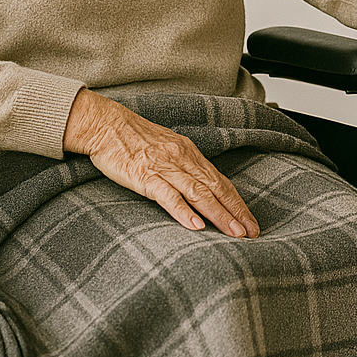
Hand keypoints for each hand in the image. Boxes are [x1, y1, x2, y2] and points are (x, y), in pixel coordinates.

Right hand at [63, 87, 259, 237]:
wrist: (105, 124)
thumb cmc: (132, 138)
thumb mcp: (166, 148)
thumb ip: (183, 166)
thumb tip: (201, 186)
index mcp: (189, 153)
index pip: (220, 181)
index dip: (237, 202)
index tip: (250, 221)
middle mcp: (182, 159)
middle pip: (215, 188)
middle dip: (236, 212)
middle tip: (251, 233)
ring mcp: (165, 167)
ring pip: (199, 193)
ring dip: (219, 214)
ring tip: (234, 232)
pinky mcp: (145, 175)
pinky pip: (168, 195)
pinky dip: (183, 211)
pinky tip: (196, 225)